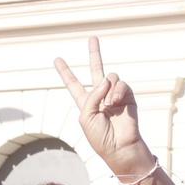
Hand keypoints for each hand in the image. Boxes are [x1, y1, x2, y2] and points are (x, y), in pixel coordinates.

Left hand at [54, 36, 151, 177]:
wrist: (120, 147)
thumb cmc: (100, 137)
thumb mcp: (86, 117)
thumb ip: (92, 96)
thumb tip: (106, 80)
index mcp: (85, 102)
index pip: (73, 85)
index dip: (65, 73)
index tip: (57, 60)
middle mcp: (100, 96)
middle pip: (95, 70)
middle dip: (95, 54)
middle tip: (93, 38)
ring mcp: (114, 94)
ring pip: (110, 77)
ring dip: (108, 90)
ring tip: (109, 105)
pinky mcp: (127, 96)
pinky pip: (121, 84)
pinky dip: (117, 92)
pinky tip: (116, 103)